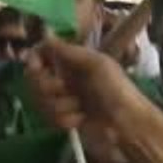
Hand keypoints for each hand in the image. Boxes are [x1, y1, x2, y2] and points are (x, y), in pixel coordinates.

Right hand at [25, 37, 142, 131]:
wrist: (128, 125)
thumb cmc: (117, 90)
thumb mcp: (96, 63)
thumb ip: (68, 51)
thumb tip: (44, 38)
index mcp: (73, 60)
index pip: (42, 53)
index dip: (35, 60)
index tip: (36, 68)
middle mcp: (65, 77)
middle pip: (34, 79)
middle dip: (47, 87)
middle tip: (63, 90)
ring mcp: (63, 99)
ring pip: (40, 101)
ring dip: (60, 106)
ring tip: (80, 108)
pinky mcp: (64, 119)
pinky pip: (49, 119)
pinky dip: (65, 120)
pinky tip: (80, 120)